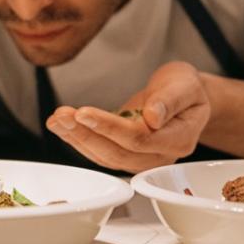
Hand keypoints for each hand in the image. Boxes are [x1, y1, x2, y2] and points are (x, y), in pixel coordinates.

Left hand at [45, 61, 210, 171]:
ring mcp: (142, 159)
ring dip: (77, 139)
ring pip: (105, 157)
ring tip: (57, 120)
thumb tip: (153, 116)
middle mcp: (160, 156)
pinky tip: (62, 127)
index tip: (84, 112)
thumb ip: (170, 100)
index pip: (139, 139)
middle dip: (86, 134)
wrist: (184, 96)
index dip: (109, 128)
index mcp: (179, 140)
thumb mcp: (185, 84)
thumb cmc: (186, 88)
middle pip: (117, 153)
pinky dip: (79, 140)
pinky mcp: (126, 155)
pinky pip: (101, 153)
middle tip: (62, 116)